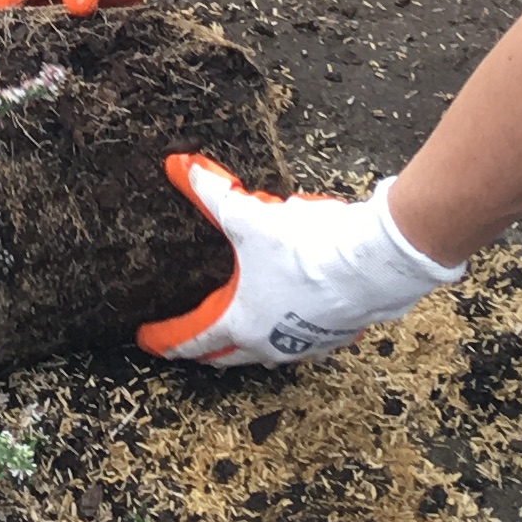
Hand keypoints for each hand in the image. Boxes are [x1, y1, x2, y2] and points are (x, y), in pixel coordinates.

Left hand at [137, 159, 461, 366]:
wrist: (373, 266)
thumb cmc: (309, 249)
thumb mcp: (249, 215)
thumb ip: (210, 192)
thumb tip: (180, 167)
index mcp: (242, 322)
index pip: (193, 338)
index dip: (166, 338)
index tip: (148, 340)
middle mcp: (271, 343)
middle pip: (228, 354)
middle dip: (206, 349)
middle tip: (190, 345)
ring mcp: (305, 344)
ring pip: (268, 351)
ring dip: (249, 343)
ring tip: (238, 333)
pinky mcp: (335, 335)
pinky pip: (303, 338)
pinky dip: (290, 329)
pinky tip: (294, 315)